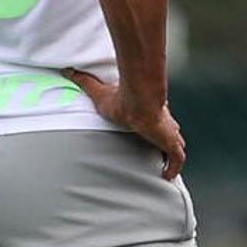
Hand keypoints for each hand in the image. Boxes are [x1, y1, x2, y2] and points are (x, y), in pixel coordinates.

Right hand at [62, 68, 186, 178]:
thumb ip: (85, 81)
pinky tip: (167, 176)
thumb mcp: (98, 91)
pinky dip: (174, 168)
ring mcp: (168, 133)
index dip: (158, 127)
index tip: (153, 134)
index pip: (158, 119)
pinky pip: (177, 159)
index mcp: (149, 112)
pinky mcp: (170, 142)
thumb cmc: (120, 98)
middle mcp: (162, 123)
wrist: (137, 102)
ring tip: (167, 169)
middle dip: (169, 142)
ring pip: (176, 147)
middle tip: (163, 154)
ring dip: (173, 157)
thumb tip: (68, 69)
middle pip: (170, 134)